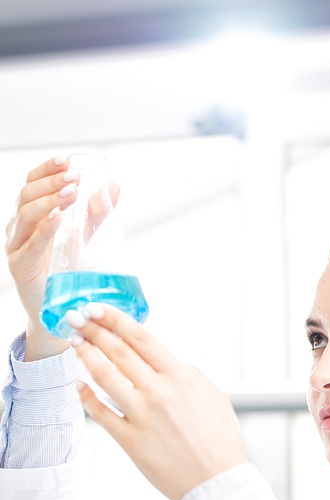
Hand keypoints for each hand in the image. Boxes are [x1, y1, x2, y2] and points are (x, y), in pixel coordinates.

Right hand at [5, 157, 119, 360]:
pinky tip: (57, 219)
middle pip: (27, 195)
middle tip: (74, 178)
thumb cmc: (66, 272)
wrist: (59, 309)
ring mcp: (16, 247)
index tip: (67, 160)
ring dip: (49, 201)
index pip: (32, 183)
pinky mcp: (20, 267)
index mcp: (31, 216)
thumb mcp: (85, 238)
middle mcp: (19, 228)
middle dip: (51, 182)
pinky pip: (29, 246)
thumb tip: (113, 186)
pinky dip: (44, 230)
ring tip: (70, 193)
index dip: (46, 169)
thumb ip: (96, 214)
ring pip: (26, 215)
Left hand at [66, 304, 246, 499]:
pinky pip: (101, 413)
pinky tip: (79, 386)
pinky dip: (87, 397)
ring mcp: (143, 416)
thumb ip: (192, 376)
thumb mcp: (216, 397)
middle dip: (92, 330)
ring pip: (105, 377)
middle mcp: (160, 392)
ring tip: (73, 343)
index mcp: (181, 377)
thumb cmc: (221, 441)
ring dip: (86, 356)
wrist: (218, 483)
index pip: (141, 338)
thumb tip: (173, 364)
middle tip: (74, 317)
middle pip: (118, 352)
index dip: (115, 320)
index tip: (97, 308)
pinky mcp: (131, 441)